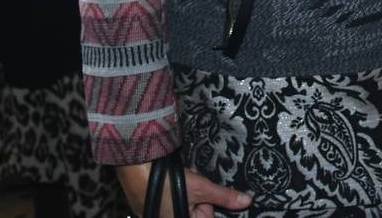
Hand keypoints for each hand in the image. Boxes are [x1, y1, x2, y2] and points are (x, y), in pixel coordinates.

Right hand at [116, 161, 251, 217]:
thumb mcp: (200, 187)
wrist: (135, 169)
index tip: (207, 193)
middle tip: (193, 185)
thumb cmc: (165, 181)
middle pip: (196, 212)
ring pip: (184, 206)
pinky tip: (170, 183)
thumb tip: (246, 201)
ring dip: (187, 195)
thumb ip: (223, 197)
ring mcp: (157, 217)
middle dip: (199, 200)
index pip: (207, 217)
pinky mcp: (148, 210)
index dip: (211, 205)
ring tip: (181, 182)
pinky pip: (169, 203)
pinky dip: (173, 194)